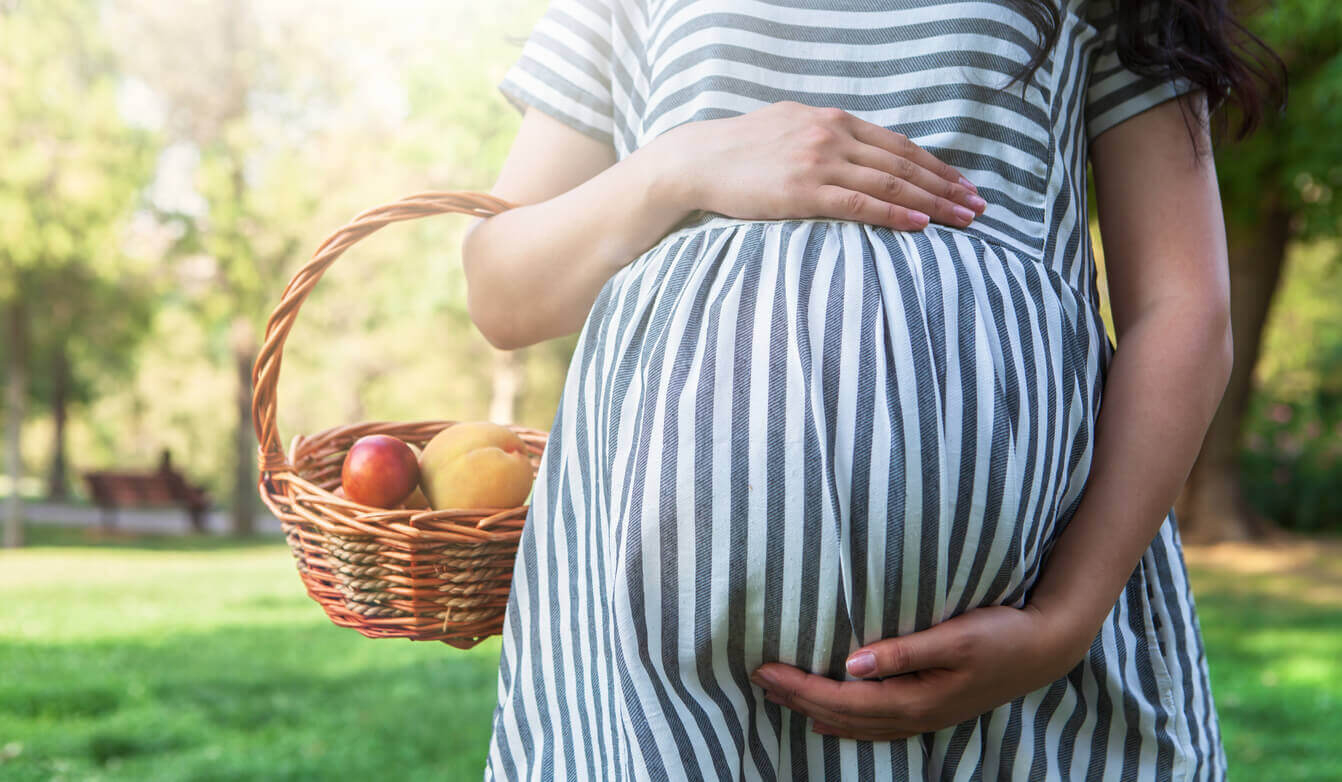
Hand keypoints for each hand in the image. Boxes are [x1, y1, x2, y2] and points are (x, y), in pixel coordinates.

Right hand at [668, 100, 986, 231]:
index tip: (963, 184)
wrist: (698, 161)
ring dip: (933, 202)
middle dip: (947, 185)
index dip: (936, 165)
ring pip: (891, 183)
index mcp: (833, 120)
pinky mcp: (804, 192)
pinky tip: (921, 224)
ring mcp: (820, 162)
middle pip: (904, 163)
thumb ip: (826, 137)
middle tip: (979, 206)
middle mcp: (833, 135)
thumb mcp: (790, 128)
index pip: (899, 144)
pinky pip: (861, 204)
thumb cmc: (741, 151)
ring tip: (963, 219)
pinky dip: (896, 214)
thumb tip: (854, 153)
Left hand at [748, 605, 1090, 739]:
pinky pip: (876, 726)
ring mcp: (924, 717)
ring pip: (857, 725)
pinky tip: (830, 721)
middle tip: (758, 679)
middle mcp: (914, 716)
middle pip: (842, 716)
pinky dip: (846, 723)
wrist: (1047, 648)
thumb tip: (852, 665)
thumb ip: (903, 652)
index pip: (842, 699)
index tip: (765, 670)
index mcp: (915, 699)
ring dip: (815, 712)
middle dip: (797, 699)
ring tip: (780, 699)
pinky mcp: (931, 709)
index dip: (800, 687)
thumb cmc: (1002, 634)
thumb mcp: (956, 637)